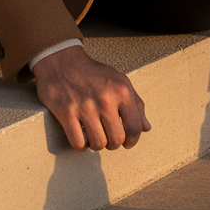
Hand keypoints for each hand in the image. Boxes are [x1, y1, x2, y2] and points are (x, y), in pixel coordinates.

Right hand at [33, 45, 150, 150]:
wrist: (63, 63)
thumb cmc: (94, 74)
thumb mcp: (120, 82)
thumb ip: (136, 104)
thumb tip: (146, 127)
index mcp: (122, 91)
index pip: (134, 127)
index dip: (133, 140)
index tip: (128, 143)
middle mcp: (105, 99)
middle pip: (117, 139)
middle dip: (114, 144)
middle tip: (109, 139)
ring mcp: (85, 107)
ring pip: (98, 144)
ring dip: (97, 146)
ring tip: (95, 137)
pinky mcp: (66, 113)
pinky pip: (78, 143)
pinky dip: (81, 146)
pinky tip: (82, 138)